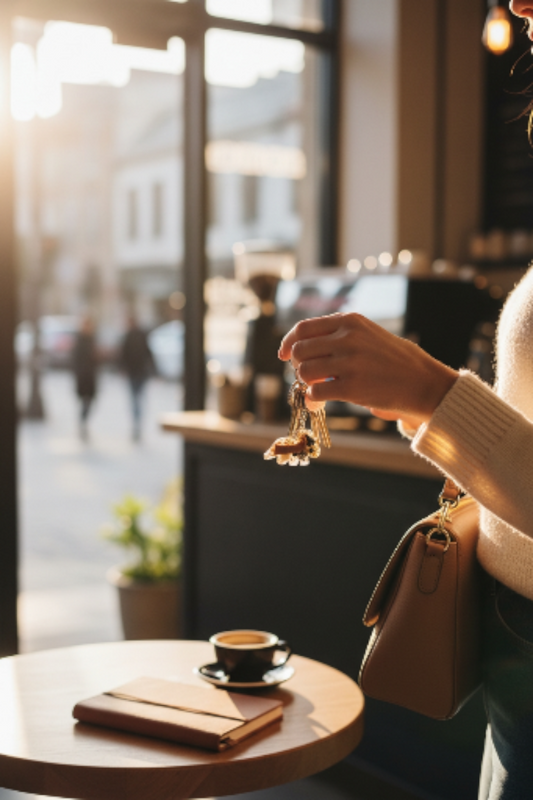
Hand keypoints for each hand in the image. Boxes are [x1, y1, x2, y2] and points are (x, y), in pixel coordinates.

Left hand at [279, 313, 457, 426]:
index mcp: (350, 322)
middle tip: (310, 376)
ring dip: (305, 383)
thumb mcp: (367, 335)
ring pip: (303, 371)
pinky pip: (315, 392)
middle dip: (298, 366)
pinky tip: (321, 402)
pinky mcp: (352, 387)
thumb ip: (337, 336)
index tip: (284, 355)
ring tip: (318, 389)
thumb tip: (297, 348)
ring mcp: (350, 362)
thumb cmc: (393, 361)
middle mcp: (348, 338)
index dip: (288, 342)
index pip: (303, 328)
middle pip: (299, 350)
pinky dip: (313, 399)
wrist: (422, 382)